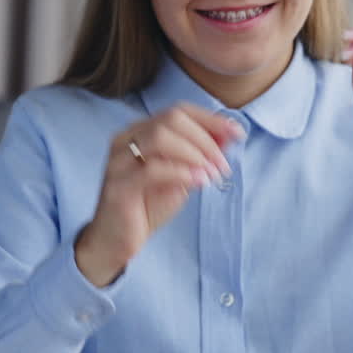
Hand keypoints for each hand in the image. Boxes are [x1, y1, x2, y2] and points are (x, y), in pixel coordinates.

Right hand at [75, 104, 244, 286]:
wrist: (116, 241)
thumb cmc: (147, 206)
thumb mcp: (181, 177)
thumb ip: (199, 156)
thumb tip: (229, 136)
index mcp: (139, 131)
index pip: (178, 111)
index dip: (210, 119)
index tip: (236, 133)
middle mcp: (125, 139)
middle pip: (171, 119)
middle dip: (205, 139)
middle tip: (223, 165)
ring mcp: (119, 160)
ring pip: (161, 137)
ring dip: (195, 154)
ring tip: (212, 175)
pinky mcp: (118, 185)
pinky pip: (153, 169)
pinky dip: (182, 173)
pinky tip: (199, 182)